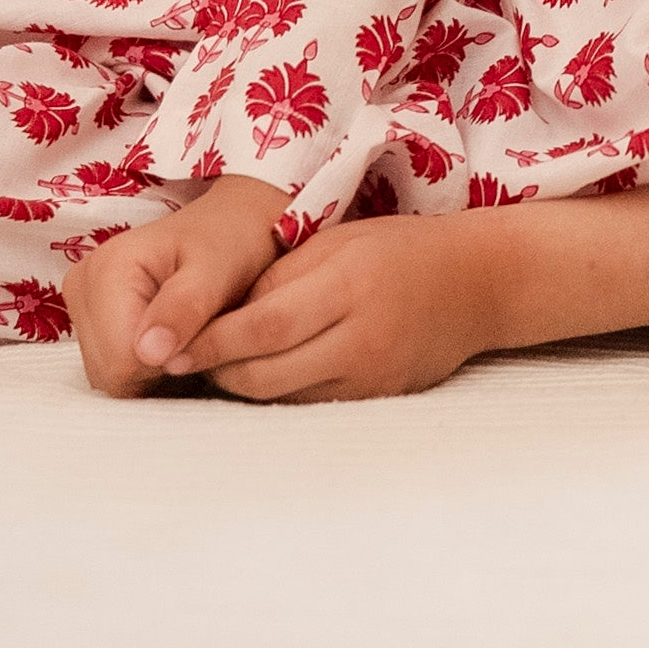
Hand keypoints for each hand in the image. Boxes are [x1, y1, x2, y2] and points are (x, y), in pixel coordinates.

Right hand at [63, 175, 291, 398]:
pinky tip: (175, 341)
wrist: (232, 223)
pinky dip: (145, 367)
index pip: (121, 362)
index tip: (204, 339)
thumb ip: (186, 309)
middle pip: (109, 373)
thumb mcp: (220, 271)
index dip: (167, 364)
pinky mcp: (90, 317)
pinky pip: (111, 367)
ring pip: (109, 376)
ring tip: (191, 336)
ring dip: (153, 371)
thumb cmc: (233, 241)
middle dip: (159, 369)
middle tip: (201, 336)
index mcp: (106, 269)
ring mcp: (81, 302)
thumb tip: (149, 355)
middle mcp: (82, 285)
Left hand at [158, 212, 504, 403]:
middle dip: (217, 372)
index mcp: (348, 284)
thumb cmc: (400, 249)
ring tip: (218, 368)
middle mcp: (362, 337)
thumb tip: (216, 320)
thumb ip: (280, 279)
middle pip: (266, 374)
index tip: (171, 346)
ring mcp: (373, 375)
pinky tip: (264, 376)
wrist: (478, 282)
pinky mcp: (380, 399)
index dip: (211, 342)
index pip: (263, 324)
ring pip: (283, 399)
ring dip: (243, 388)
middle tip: (184, 361)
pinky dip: (279, 395)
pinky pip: (311, 406)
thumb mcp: (339, 241)